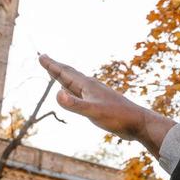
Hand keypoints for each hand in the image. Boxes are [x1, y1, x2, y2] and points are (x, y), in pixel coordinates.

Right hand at [38, 54, 172, 155]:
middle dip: (55, 67)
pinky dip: (72, 89)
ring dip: (63, 76)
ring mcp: (96, 95)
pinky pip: (81, 92)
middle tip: (44, 58)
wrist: (139, 123)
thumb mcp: (93, 111)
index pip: (65, 73)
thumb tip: (56, 93)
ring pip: (75, 83)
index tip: (41, 56)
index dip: (52, 65)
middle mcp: (91, 87)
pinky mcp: (100, 103)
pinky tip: (73, 92)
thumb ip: (75, 104)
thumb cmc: (118, 117)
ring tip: (56, 72)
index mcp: (87, 86)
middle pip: (69, 74)